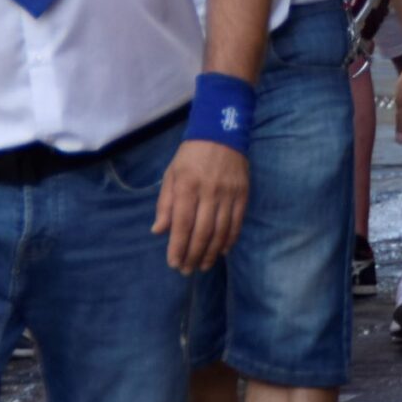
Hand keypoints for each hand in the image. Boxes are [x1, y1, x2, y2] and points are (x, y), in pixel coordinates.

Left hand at [155, 140, 249, 271]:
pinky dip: (229, 240)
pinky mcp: (243, 194)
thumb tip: (159, 231)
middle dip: (193, 255)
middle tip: (187, 270)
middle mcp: (209, 192)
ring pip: (221, 231)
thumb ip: (165, 203)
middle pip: (202, 232)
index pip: (182, 224)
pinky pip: (237, 223)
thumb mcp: (171, 174)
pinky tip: (222, 252)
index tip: (174, 263)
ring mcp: (228, 193)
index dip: (178, 247)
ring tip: (202, 265)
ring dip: (211, 252)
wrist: (222, 131)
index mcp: (187, 186)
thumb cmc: (190, 155)